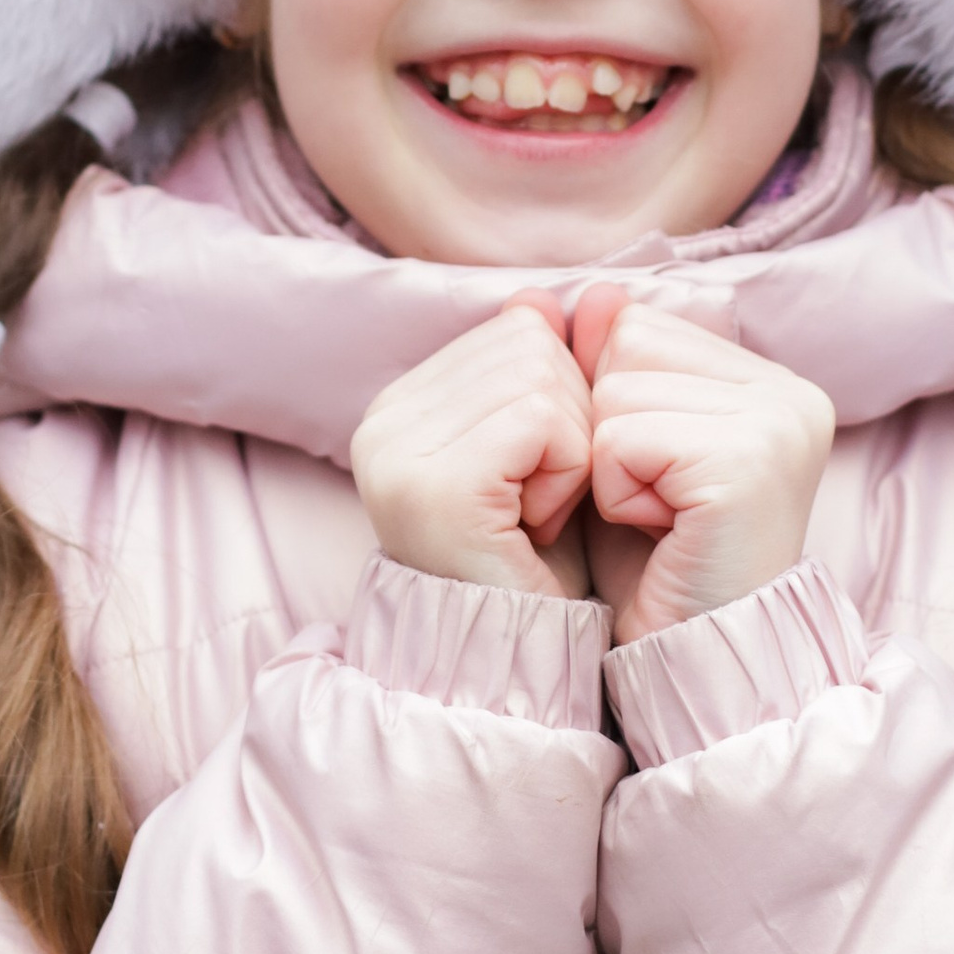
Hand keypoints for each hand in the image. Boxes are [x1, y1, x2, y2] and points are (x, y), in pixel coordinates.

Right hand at [351, 297, 593, 598]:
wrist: (515, 660)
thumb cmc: (534, 560)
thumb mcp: (540, 448)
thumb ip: (538, 367)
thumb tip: (539, 293)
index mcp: (399, 404)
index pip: (516, 330)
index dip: (558, 400)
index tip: (533, 477)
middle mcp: (381, 420)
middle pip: (531, 345)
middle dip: (568, 421)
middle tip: (538, 501)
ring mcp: (398, 452)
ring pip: (543, 378)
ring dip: (571, 451)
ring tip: (535, 512)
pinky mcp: (434, 485)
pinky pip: (545, 421)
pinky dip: (568, 472)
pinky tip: (538, 523)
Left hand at [572, 285, 834, 645]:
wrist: (690, 658)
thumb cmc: (657, 562)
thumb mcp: (626, 446)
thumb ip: (611, 365)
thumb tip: (594, 292)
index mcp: (773, 382)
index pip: (641, 327)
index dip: (614, 404)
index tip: (655, 476)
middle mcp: (792, 393)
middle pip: (626, 348)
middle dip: (610, 430)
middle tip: (656, 503)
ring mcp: (779, 422)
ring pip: (616, 392)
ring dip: (609, 467)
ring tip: (660, 519)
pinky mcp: (748, 460)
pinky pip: (621, 439)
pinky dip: (615, 493)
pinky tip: (662, 531)